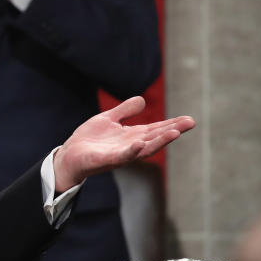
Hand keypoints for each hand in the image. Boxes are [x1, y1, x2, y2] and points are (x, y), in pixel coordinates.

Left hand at [52, 96, 194, 191]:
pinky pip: (121, 156)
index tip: (189, 119)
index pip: (155, 129)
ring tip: (174, 133)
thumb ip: (125, 110)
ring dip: (159, 142)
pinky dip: (131, 151)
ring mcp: (120, 154)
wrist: (70, 155)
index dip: (172, 124)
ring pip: (144, 149)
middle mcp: (130, 146)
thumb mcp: (108, 119)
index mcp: (132, 136)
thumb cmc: (89, 140)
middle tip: (190, 123)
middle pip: (155, 138)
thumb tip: (142, 100)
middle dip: (172, 131)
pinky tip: (139, 144)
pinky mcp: (106, 160)